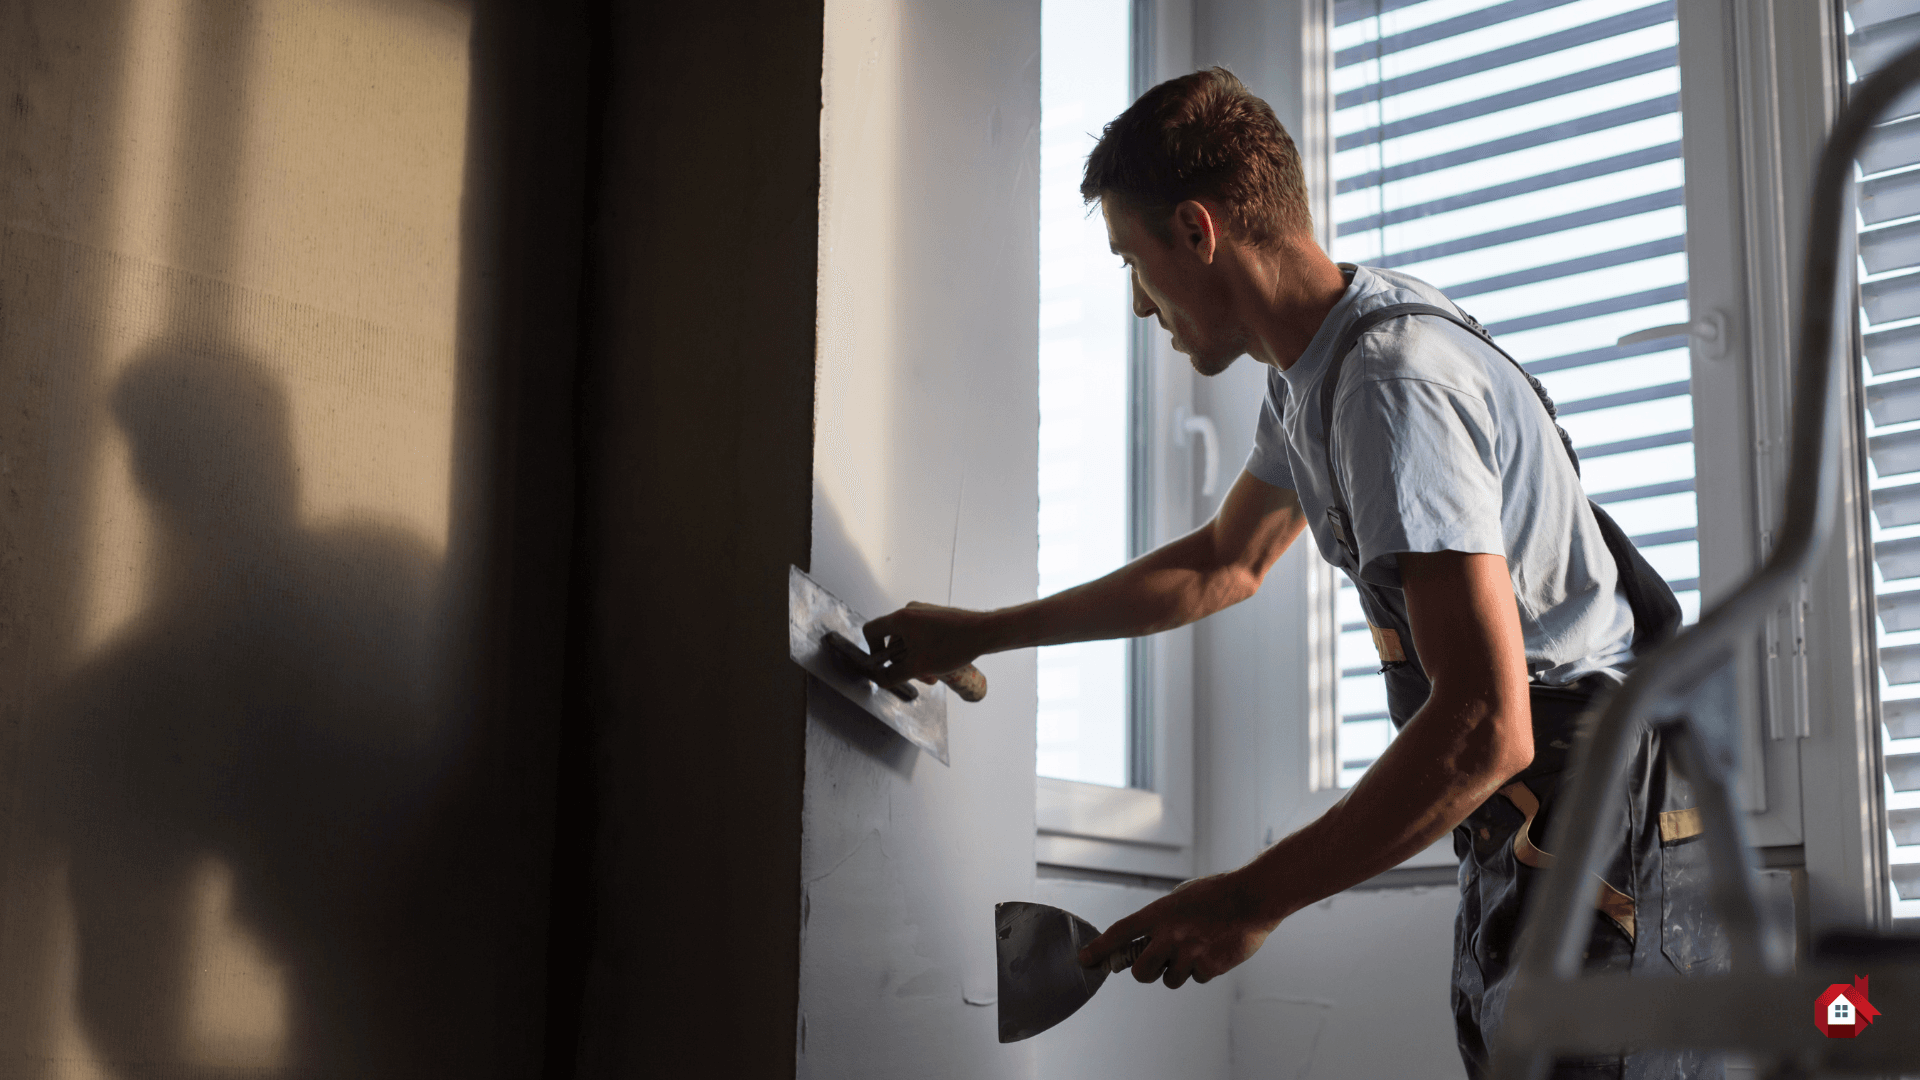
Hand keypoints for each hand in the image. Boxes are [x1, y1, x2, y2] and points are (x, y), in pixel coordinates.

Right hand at [861, 601, 987, 686]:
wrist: (984, 632)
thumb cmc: (954, 645)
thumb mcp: (919, 666)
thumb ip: (894, 675)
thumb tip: (880, 680)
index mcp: (901, 618)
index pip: (871, 631)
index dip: (872, 651)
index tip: (885, 665)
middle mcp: (910, 611)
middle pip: (892, 640)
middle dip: (902, 662)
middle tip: (917, 676)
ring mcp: (924, 613)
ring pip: (908, 641)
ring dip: (915, 660)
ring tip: (932, 674)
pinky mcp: (935, 618)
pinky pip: (921, 636)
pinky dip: (925, 651)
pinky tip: (940, 665)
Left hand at [1077, 871, 1279, 988]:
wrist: (1251, 899)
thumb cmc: (1216, 894)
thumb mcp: (1181, 897)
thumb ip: (1162, 919)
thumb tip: (1147, 940)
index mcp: (1160, 913)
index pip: (1120, 934)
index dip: (1099, 949)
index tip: (1085, 960)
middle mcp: (1170, 935)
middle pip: (1140, 973)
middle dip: (1145, 972)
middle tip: (1155, 964)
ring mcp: (1189, 953)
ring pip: (1170, 980)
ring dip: (1178, 970)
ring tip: (1196, 948)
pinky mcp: (1209, 967)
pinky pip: (1197, 978)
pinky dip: (1203, 969)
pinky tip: (1215, 950)